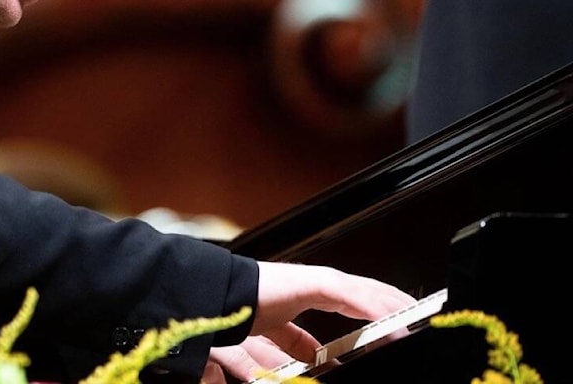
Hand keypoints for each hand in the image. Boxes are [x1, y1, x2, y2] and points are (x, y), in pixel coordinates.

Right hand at [205, 262, 415, 381]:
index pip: (355, 300)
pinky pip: (355, 295)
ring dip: (394, 305)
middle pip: (368, 292)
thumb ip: (295, 345)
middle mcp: (318, 283)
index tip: (398, 326)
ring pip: (368, 290)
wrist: (217, 298)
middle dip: (395, 305)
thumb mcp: (275, 337)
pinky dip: (377, 307)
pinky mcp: (316, 281)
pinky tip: (394, 319)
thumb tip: (312, 359)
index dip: (378, 311)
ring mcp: (319, 279)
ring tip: (417, 319)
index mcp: (310, 293)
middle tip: (420, 320)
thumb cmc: (239, 310)